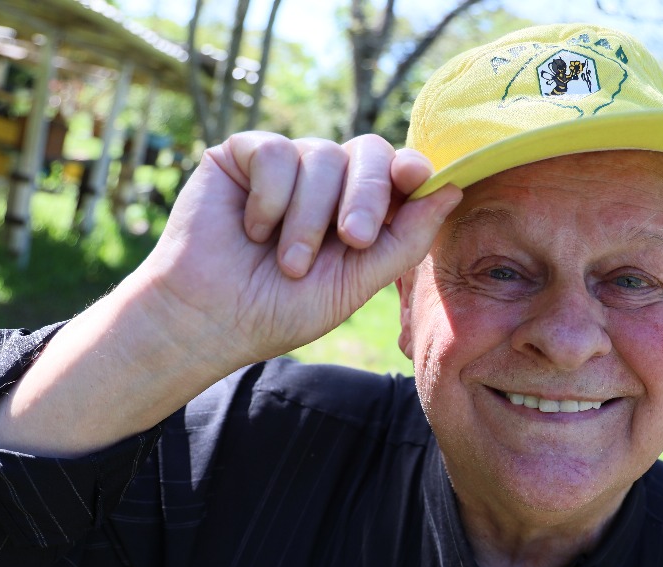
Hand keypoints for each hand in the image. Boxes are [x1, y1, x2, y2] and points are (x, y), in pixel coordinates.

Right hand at [134, 132, 462, 374]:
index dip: (411, 168)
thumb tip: (453, 189)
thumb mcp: (354, 284)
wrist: (209, 320)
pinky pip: (277, 152)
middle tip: (349, 240)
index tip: (416, 179)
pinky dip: (271, 197)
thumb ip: (404, 240)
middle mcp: (329, 181)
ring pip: (323, 155)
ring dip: (308, 217)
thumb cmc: (280, 310)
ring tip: (286, 261)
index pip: (399, 172)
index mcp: (363, 211)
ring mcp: (288, 164)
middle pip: (369, 152)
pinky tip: (252, 229)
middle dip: (365, 196)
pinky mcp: (246, 154)